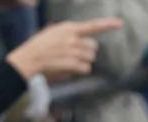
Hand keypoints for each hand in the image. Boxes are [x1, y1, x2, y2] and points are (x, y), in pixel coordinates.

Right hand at [5, 18, 122, 81]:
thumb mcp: (51, 33)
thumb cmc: (38, 48)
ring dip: (82, 63)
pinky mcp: (72, 63)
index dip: (108, 24)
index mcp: (68, 28)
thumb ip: (68, 34)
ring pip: (90, 59)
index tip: (120, 23)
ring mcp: (73, 51)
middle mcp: (73, 38)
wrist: (27, 60)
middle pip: (93, 48)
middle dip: (86, 53)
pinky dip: (79, 71)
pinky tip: (67, 68)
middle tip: (72, 56)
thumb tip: (85, 41)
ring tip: (66, 62)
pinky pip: (86, 69)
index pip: (92, 25)